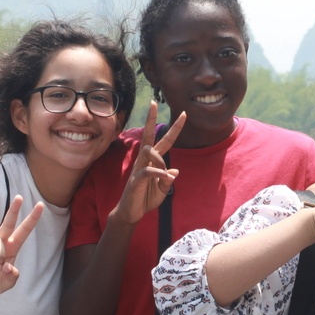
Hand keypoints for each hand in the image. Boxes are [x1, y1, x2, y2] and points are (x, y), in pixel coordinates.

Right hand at [114, 100, 185, 224]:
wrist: (131, 212)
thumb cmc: (145, 198)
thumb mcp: (162, 190)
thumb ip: (168, 180)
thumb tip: (174, 171)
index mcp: (153, 161)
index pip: (164, 141)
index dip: (174, 129)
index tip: (183, 114)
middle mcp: (145, 160)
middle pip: (149, 136)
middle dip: (151, 119)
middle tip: (154, 102)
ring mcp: (139, 168)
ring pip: (149, 152)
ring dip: (160, 159)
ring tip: (164, 173)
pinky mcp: (136, 179)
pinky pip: (147, 171)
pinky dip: (158, 172)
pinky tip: (164, 176)